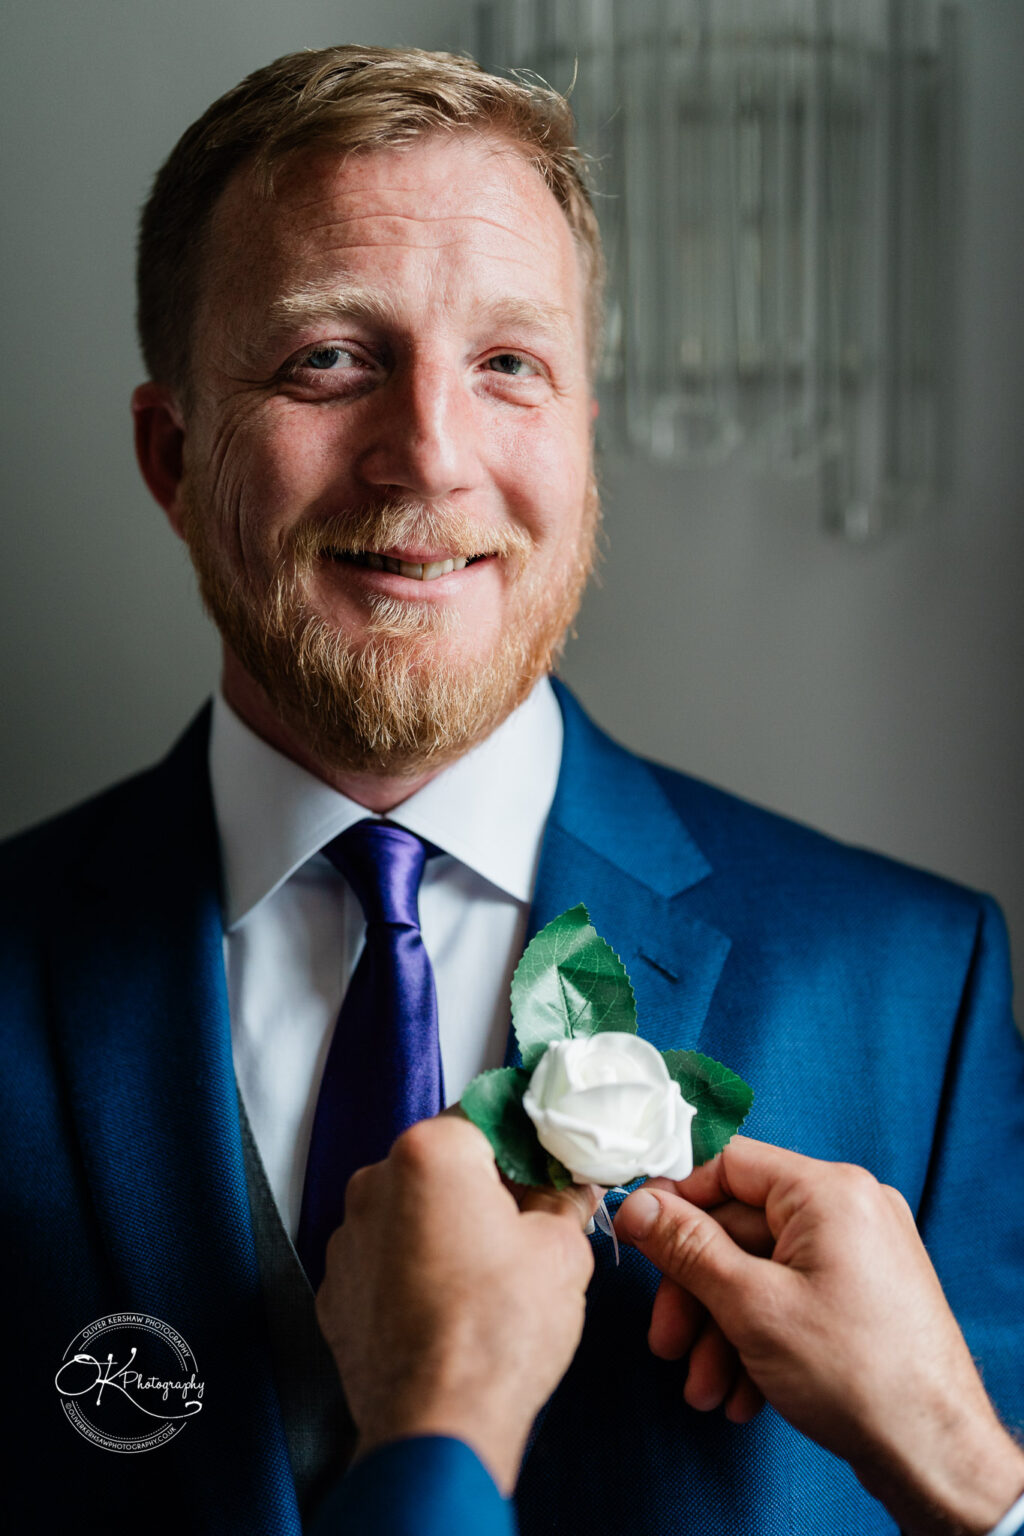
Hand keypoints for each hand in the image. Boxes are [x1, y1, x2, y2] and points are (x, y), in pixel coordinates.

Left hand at [315, 1115, 596, 1494]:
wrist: (438, 1425)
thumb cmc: (500, 1330)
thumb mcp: (561, 1250)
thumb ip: (563, 1201)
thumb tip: (570, 1186)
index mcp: (431, 1153)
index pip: (486, 1118)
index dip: (526, 1142)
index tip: (550, 1167)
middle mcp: (374, 1183)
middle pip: (442, 1165)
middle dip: (483, 1188)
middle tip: (528, 1227)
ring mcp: (347, 1239)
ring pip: (409, 1213)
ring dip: (444, 1230)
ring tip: (487, 1279)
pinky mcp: (335, 1292)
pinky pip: (383, 1261)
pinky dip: (413, 1273)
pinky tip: (449, 1309)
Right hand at [614, 1137, 1023, 1535]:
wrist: (935, 1455)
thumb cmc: (856, 1374)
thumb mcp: (751, 1305)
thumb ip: (687, 1248)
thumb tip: (637, 1205)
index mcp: (827, 1190)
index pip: (728, 1164)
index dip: (674, 1199)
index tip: (635, 1236)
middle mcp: (848, 1208)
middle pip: (739, 1229)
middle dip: (696, 1294)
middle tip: (667, 1343)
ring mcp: (859, 1252)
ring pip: (760, 1272)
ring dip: (722, 1330)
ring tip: (706, 1390)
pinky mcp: (862, 1294)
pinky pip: (791, 1296)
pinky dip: (759, 1339)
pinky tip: (743, 1394)